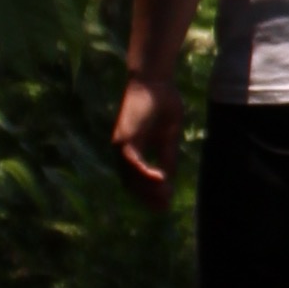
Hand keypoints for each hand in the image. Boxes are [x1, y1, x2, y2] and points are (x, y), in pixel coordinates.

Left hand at [111, 70, 180, 203]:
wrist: (154, 80)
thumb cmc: (161, 102)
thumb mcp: (168, 136)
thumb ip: (166, 156)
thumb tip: (167, 178)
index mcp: (131, 151)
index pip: (136, 181)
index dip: (149, 195)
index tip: (166, 204)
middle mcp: (121, 151)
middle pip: (131, 185)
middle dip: (148, 198)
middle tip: (165, 207)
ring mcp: (121, 145)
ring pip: (130, 177)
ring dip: (148, 190)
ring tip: (166, 196)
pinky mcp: (125, 138)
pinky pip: (133, 162)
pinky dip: (145, 173)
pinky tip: (161, 179)